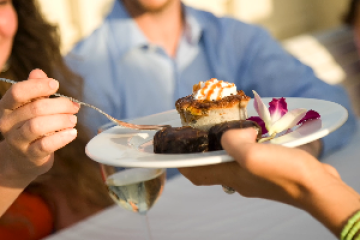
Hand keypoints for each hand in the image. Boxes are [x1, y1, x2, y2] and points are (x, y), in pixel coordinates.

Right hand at [0, 69, 79, 186]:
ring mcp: (17, 141)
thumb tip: (38, 72)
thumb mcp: (30, 107)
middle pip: (35, 108)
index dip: (38, 86)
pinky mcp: (30, 155)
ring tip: (73, 119)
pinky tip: (73, 132)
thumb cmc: (30, 126)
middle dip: (60, 105)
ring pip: (37, 126)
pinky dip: (62, 137)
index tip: (56, 84)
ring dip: (61, 120)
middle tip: (74, 106)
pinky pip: (46, 145)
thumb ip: (35, 90)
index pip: (17, 92)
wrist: (23, 159)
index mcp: (6, 107)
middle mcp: (7, 124)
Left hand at [179, 128, 338, 206]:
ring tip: (229, 126)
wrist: (317, 187)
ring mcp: (254, 176)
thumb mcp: (252, 155)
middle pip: (212, 165)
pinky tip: (255, 133)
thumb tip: (229, 134)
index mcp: (229, 175)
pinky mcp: (269, 171)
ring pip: (232, 159)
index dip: (183, 163)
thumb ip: (232, 143)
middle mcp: (238, 178)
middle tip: (203, 130)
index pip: (196, 174)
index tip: (176, 148)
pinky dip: (246, 144)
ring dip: (227, 145)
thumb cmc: (284, 173)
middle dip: (204, 149)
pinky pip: (250, 156)